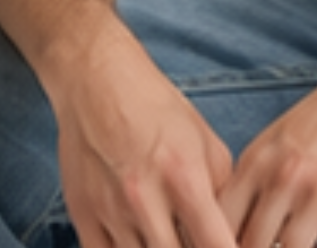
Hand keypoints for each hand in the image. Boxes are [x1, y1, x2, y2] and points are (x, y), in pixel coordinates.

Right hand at [52, 25, 236, 247]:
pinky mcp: (83, 216)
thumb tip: (233, 230)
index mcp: (184, 174)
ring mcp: (111, 211)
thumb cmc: (158, 109)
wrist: (99, 83)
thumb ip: (221, 187)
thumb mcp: (204, 139)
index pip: (214, 242)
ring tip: (171, 240)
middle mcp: (146, 198)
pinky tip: (140, 245)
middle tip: (198, 243)